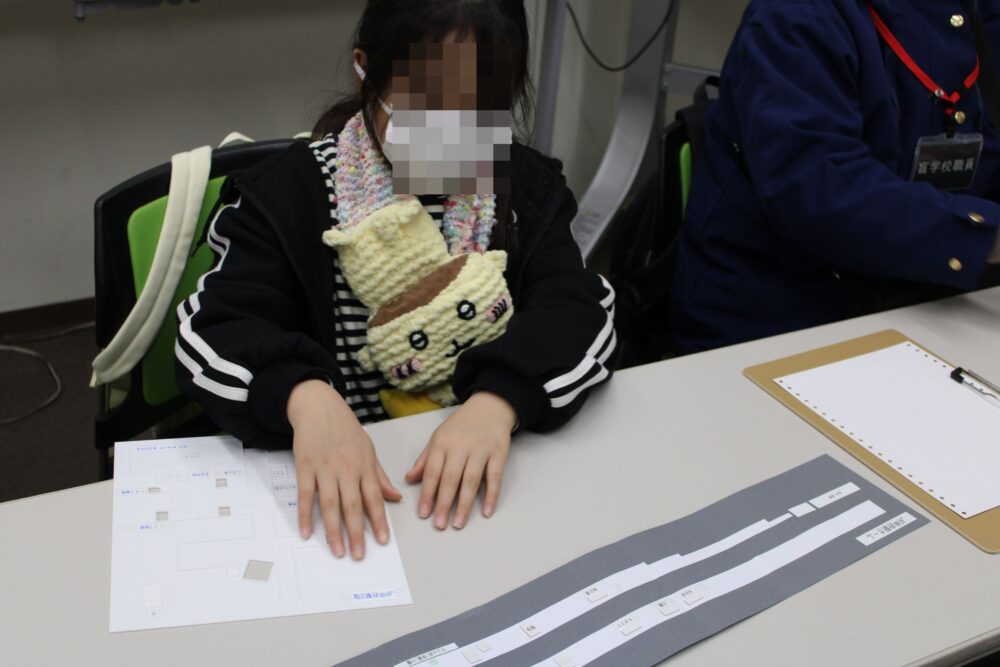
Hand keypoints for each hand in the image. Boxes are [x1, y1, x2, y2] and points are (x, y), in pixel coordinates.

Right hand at [287, 380, 400, 558]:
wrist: (320, 408)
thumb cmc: (346, 430)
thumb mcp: (369, 450)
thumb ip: (380, 477)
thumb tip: (395, 498)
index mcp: (365, 466)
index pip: (374, 498)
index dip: (379, 521)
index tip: (383, 541)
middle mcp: (347, 470)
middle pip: (353, 506)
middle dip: (357, 533)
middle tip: (359, 555)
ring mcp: (325, 469)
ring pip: (330, 504)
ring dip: (334, 530)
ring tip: (338, 550)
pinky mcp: (305, 467)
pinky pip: (305, 495)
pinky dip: (305, 514)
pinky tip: (307, 532)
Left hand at [405, 391, 515, 529]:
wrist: (489, 406)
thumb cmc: (461, 425)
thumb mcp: (438, 437)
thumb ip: (425, 459)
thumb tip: (410, 478)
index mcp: (442, 443)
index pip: (432, 472)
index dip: (427, 494)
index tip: (423, 513)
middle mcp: (460, 447)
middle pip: (450, 479)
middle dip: (444, 504)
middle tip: (439, 524)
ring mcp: (481, 450)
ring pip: (471, 480)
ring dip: (464, 504)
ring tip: (458, 523)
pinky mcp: (498, 453)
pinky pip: (494, 477)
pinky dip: (491, 495)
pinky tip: (486, 511)